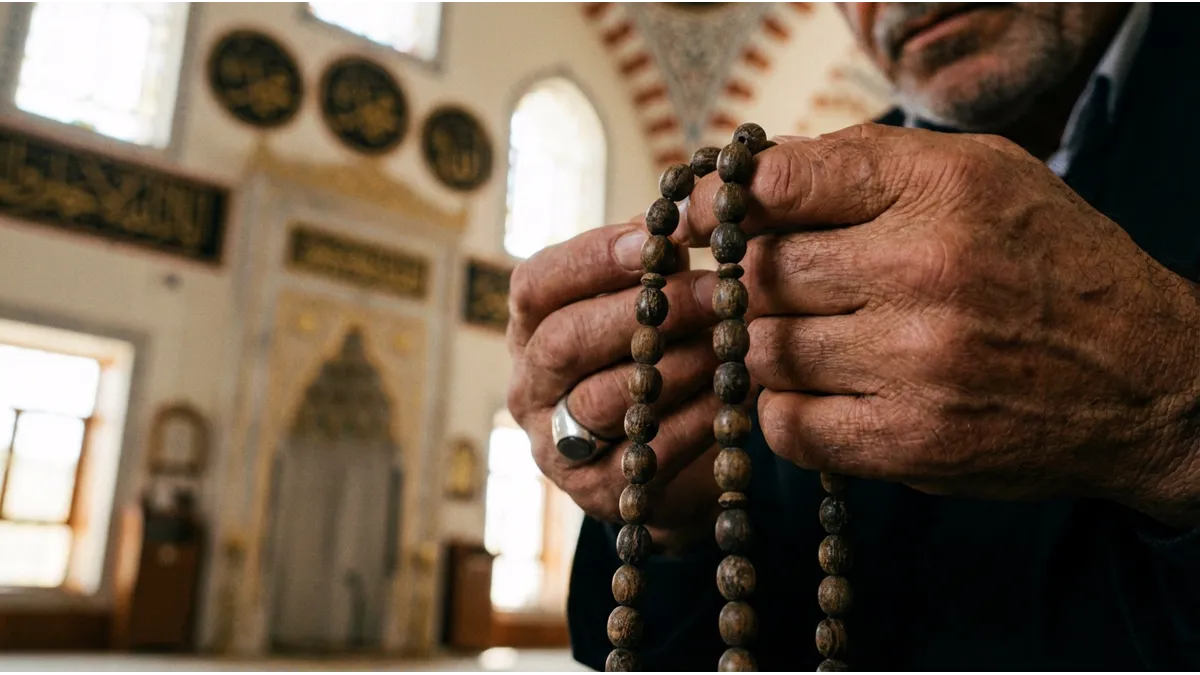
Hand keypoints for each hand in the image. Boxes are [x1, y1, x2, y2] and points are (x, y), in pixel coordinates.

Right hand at [506, 221, 731, 554]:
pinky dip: (694, 420)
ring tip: (727, 342)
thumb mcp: (644, 311)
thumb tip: (686, 222)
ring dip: (674, 366)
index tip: (653, 238)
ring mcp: (557, 445)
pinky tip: (731, 395)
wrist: (668, 464)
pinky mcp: (598, 493)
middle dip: (645, 310)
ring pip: (602, 399)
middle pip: (565, 341)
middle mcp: (530, 387)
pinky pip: (646, 454)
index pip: (536, 285)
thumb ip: (653, 271)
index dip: (590, 259)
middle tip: (716, 289)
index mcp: (530, 330)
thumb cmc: (655, 363)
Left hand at [682, 123, 1199, 524]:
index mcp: (940, 189)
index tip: (699, 215)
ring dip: (766, 350)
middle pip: (759, 274)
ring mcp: (916, 362)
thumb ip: (870, 166)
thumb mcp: (983, 177)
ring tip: (805, 342)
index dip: (722, 200)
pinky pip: (787, 425)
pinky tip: (820, 394)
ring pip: (763, 352)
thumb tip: (757, 178)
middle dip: (747, 284)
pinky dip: (785, 411)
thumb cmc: (1050, 267)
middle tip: (759, 292)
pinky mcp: (911, 441)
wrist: (1146, 381)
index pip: (784, 181)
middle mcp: (926, 269)